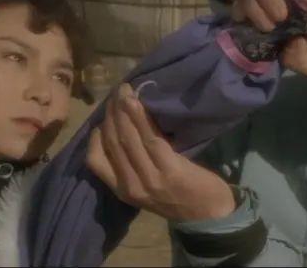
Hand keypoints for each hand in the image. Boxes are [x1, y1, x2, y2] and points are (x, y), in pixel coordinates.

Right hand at [86, 84, 236, 221]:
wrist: (210, 215)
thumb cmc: (178, 197)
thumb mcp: (147, 185)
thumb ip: (133, 164)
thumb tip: (122, 128)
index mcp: (122, 191)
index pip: (95, 161)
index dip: (96, 134)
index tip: (105, 115)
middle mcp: (131, 186)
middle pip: (112, 143)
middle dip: (111, 114)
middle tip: (116, 92)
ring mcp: (150, 179)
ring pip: (127, 138)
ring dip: (122, 110)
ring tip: (124, 90)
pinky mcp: (170, 170)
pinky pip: (149, 137)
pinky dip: (139, 117)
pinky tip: (135, 103)